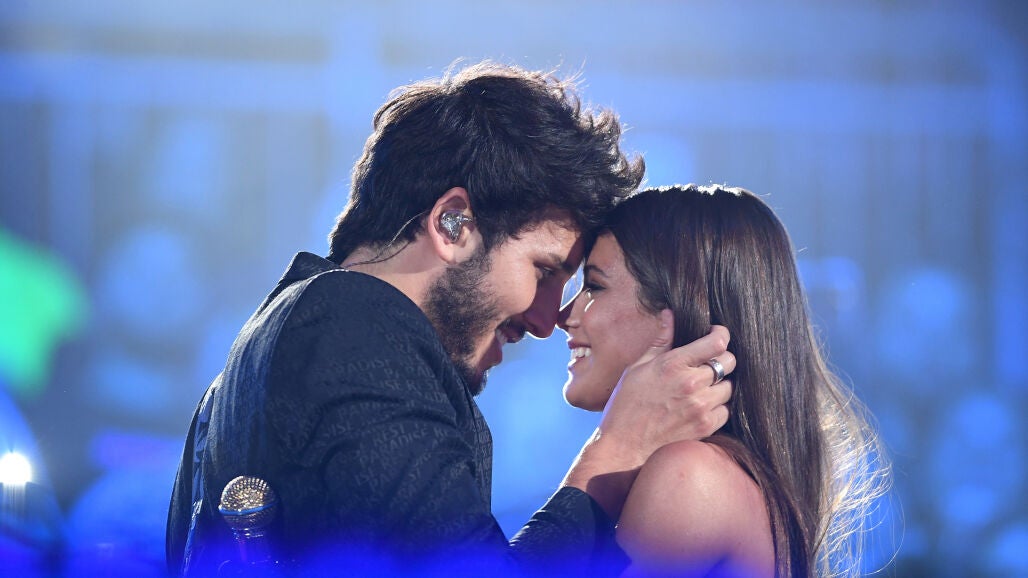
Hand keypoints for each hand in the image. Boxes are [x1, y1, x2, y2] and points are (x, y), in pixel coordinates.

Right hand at [598, 324, 734, 465]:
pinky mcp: (705, 427)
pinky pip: (725, 411)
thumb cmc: (626, 405)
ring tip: (700, 389)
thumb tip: (669, 314)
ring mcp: (700, 407)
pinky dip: (717, 408)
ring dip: (719, 386)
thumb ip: (660, 340)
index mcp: (673, 364)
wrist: (624, 447)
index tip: (716, 335)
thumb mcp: (637, 368)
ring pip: (729, 387)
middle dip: (721, 360)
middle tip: (707, 364)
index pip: (717, 342)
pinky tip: (699, 408)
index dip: (721, 335)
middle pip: (729, 362)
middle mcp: (691, 384)